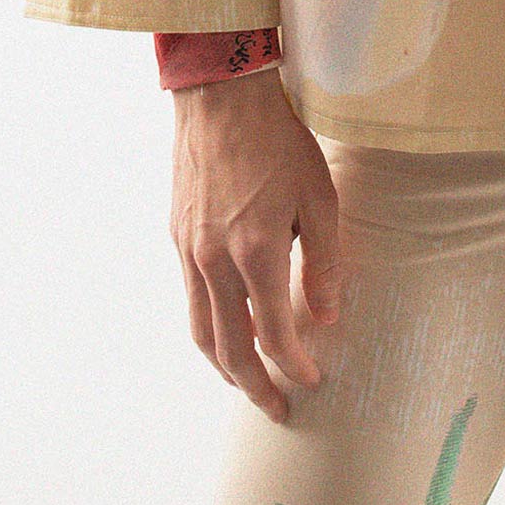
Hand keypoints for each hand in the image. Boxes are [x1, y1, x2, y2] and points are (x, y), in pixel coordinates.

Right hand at [169, 65, 343, 422]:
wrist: (221, 97)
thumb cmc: (278, 141)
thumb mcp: (319, 197)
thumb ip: (324, 262)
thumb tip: (326, 316)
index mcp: (256, 252)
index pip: (273, 334)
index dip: (294, 365)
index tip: (311, 379)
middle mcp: (215, 260)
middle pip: (229, 348)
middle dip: (255, 386)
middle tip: (277, 407)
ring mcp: (190, 250)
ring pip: (201, 331)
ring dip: (225, 365)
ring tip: (249, 381)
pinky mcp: (178, 236)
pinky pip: (191, 298)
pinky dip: (209, 326)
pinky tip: (229, 326)